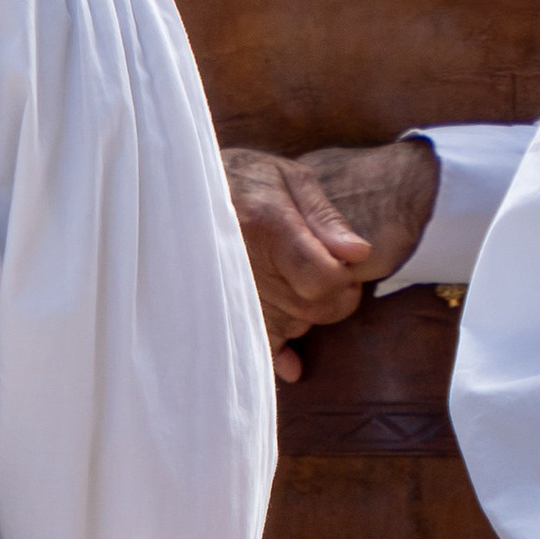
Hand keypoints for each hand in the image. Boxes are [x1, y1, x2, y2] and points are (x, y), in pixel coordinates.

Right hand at [219, 139, 438, 381]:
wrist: (180, 191)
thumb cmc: (245, 179)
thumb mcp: (289, 178)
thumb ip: (326, 217)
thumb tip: (359, 254)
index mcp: (266, 225)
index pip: (322, 277)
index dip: (345, 277)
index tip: (346, 263)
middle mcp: (245, 264)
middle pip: (313, 306)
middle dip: (335, 295)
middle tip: (329, 273)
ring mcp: (230, 293)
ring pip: (294, 326)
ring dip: (308, 312)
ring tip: (295, 284)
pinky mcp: (220, 313)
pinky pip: (258, 346)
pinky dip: (280, 354)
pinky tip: (292, 361)